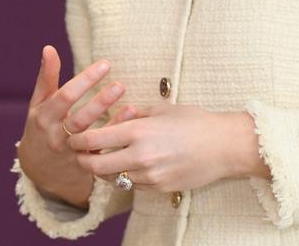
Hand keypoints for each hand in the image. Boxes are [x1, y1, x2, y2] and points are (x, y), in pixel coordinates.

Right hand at [17, 45, 135, 206]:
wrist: (38, 169)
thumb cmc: (40, 127)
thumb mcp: (38, 103)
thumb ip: (46, 77)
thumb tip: (49, 48)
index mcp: (44, 117)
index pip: (65, 97)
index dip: (85, 81)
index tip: (105, 64)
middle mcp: (56, 135)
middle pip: (80, 119)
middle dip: (101, 102)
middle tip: (120, 84)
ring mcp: (71, 152)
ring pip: (93, 137)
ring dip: (112, 119)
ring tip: (128, 100)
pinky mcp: (84, 164)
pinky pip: (103, 150)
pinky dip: (117, 133)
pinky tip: (131, 116)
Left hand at [67, 105, 268, 192]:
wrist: (225, 146)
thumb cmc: (195, 121)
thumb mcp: (162, 109)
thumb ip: (135, 114)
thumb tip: (117, 115)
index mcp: (138, 131)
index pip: (94, 139)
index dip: (79, 140)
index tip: (74, 138)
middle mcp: (141, 156)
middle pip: (96, 166)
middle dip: (83, 161)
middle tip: (80, 155)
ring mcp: (150, 175)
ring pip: (114, 178)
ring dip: (106, 170)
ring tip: (105, 159)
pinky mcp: (160, 188)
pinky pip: (134, 185)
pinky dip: (128, 176)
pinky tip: (132, 165)